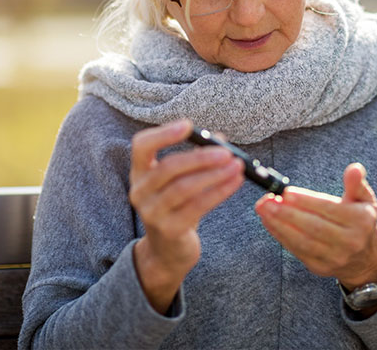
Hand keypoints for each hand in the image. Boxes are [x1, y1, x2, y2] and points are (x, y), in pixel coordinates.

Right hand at [129, 119, 243, 312]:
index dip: (163, 134)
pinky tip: (234, 183)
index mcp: (140, 172)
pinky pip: (196, 207)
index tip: (188, 125)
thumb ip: (196, 158)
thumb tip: (220, 140)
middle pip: (168, 167)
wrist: (168, 251)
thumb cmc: (177, 206)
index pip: (141, 146)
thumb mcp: (181, 181)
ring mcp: (151, 213)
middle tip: (227, 152)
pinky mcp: (168, 230)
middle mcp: (140, 191)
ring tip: (237, 166)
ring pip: (183, 188)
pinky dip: (218, 192)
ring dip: (214, 175)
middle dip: (200, 157)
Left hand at [255, 162, 376, 289]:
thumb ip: (356, 183)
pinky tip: (269, 222)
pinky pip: (297, 251)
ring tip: (264, 209)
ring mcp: (335, 257)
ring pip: (303, 241)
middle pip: (314, 227)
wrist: (365, 258)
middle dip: (287, 213)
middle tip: (267, 200)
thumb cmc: (360, 220)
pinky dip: (281, 236)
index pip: (329, 209)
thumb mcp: (364, 200)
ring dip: (279, 225)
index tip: (287, 192)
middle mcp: (350, 242)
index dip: (306, 201)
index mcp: (361, 221)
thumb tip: (354, 169)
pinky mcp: (320, 267)